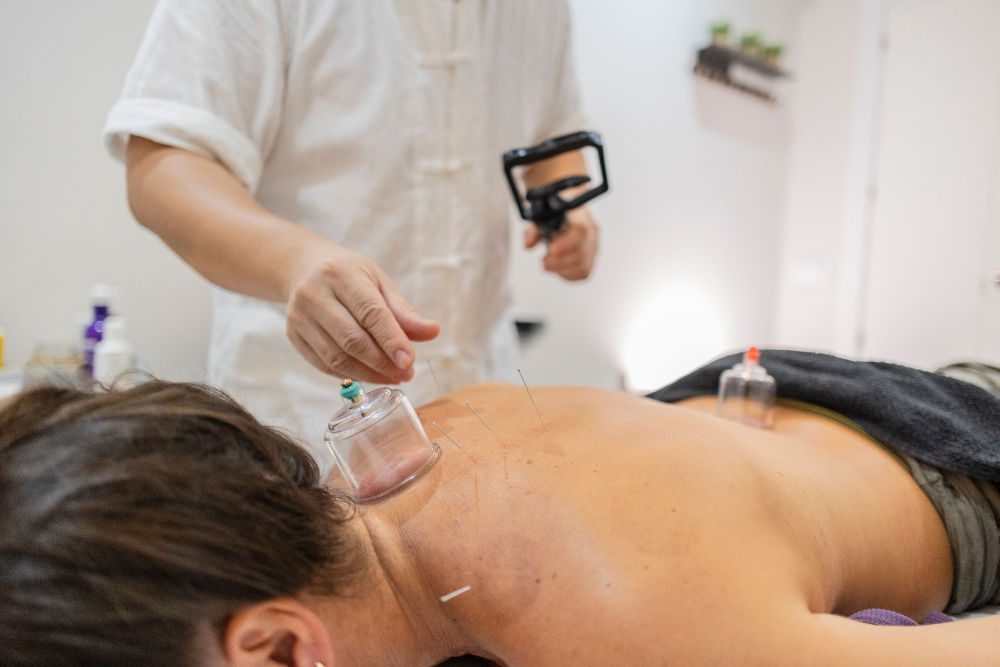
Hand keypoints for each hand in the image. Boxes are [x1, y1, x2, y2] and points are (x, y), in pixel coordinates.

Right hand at [284, 244, 439, 383]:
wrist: (304, 268)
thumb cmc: (349, 275)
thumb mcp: (379, 282)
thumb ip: (404, 311)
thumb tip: (433, 332)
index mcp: (340, 274)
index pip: (370, 312)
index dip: (392, 340)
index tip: (410, 361)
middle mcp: (314, 294)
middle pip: (352, 339)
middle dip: (383, 362)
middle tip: (406, 374)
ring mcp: (299, 316)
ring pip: (336, 357)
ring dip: (368, 374)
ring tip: (392, 377)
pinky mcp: (293, 335)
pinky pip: (324, 365)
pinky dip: (349, 374)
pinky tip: (369, 375)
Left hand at [525, 206, 598, 280]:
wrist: (566, 220)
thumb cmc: (557, 218)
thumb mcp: (542, 218)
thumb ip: (533, 230)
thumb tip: (528, 244)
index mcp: (582, 219)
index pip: (580, 232)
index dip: (565, 243)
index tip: (550, 249)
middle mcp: (591, 235)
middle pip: (581, 253)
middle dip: (559, 261)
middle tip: (544, 260)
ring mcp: (592, 249)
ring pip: (582, 267)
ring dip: (561, 269)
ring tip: (547, 264)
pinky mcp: (590, 261)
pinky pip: (582, 273)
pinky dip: (567, 275)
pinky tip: (557, 268)